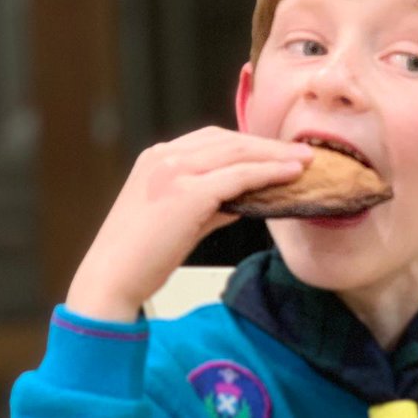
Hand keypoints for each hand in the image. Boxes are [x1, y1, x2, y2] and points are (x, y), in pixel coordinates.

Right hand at [66, 128, 313, 321]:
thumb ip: (209, 205)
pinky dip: (268, 172)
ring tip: (306, 160)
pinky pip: (238, 176)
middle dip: (268, 145)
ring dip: (275, 155)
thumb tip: (244, 200)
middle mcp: (164, 157)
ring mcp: (174, 171)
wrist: (111, 278)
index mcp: (157, 158)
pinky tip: (291, 174)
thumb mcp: (177, 221)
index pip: (212, 140)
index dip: (249, 144)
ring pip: (237, 153)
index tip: (277, 151)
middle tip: (302, 151)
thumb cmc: (141, 258)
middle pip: (229, 140)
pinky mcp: (187, 193)